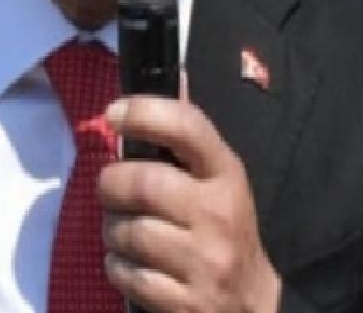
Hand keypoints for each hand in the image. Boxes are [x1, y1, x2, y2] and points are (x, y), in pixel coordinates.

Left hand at [99, 84, 281, 312]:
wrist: (251, 302)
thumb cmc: (223, 228)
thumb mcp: (216, 178)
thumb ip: (188, 133)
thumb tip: (174, 72)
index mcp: (226, 174)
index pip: (187, 127)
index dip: (145, 113)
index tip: (115, 114)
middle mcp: (219, 215)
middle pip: (144, 183)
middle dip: (111, 184)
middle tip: (110, 189)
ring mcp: (204, 262)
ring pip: (128, 232)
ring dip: (112, 230)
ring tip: (124, 230)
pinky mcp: (185, 302)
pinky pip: (125, 274)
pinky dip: (117, 267)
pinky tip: (133, 264)